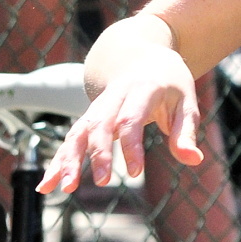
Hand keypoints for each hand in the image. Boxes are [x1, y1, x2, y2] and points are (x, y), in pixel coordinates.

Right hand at [39, 47, 202, 191]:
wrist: (140, 53)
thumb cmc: (168, 81)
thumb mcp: (186, 101)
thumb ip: (186, 132)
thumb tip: (193, 160)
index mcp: (141, 90)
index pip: (130, 119)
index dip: (131, 146)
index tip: (134, 172)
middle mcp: (114, 97)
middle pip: (99, 124)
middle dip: (97, 153)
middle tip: (100, 183)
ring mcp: (97, 107)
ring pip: (77, 131)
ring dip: (68, 159)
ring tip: (64, 188)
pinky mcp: (88, 119)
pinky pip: (71, 139)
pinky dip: (57, 161)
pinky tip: (46, 185)